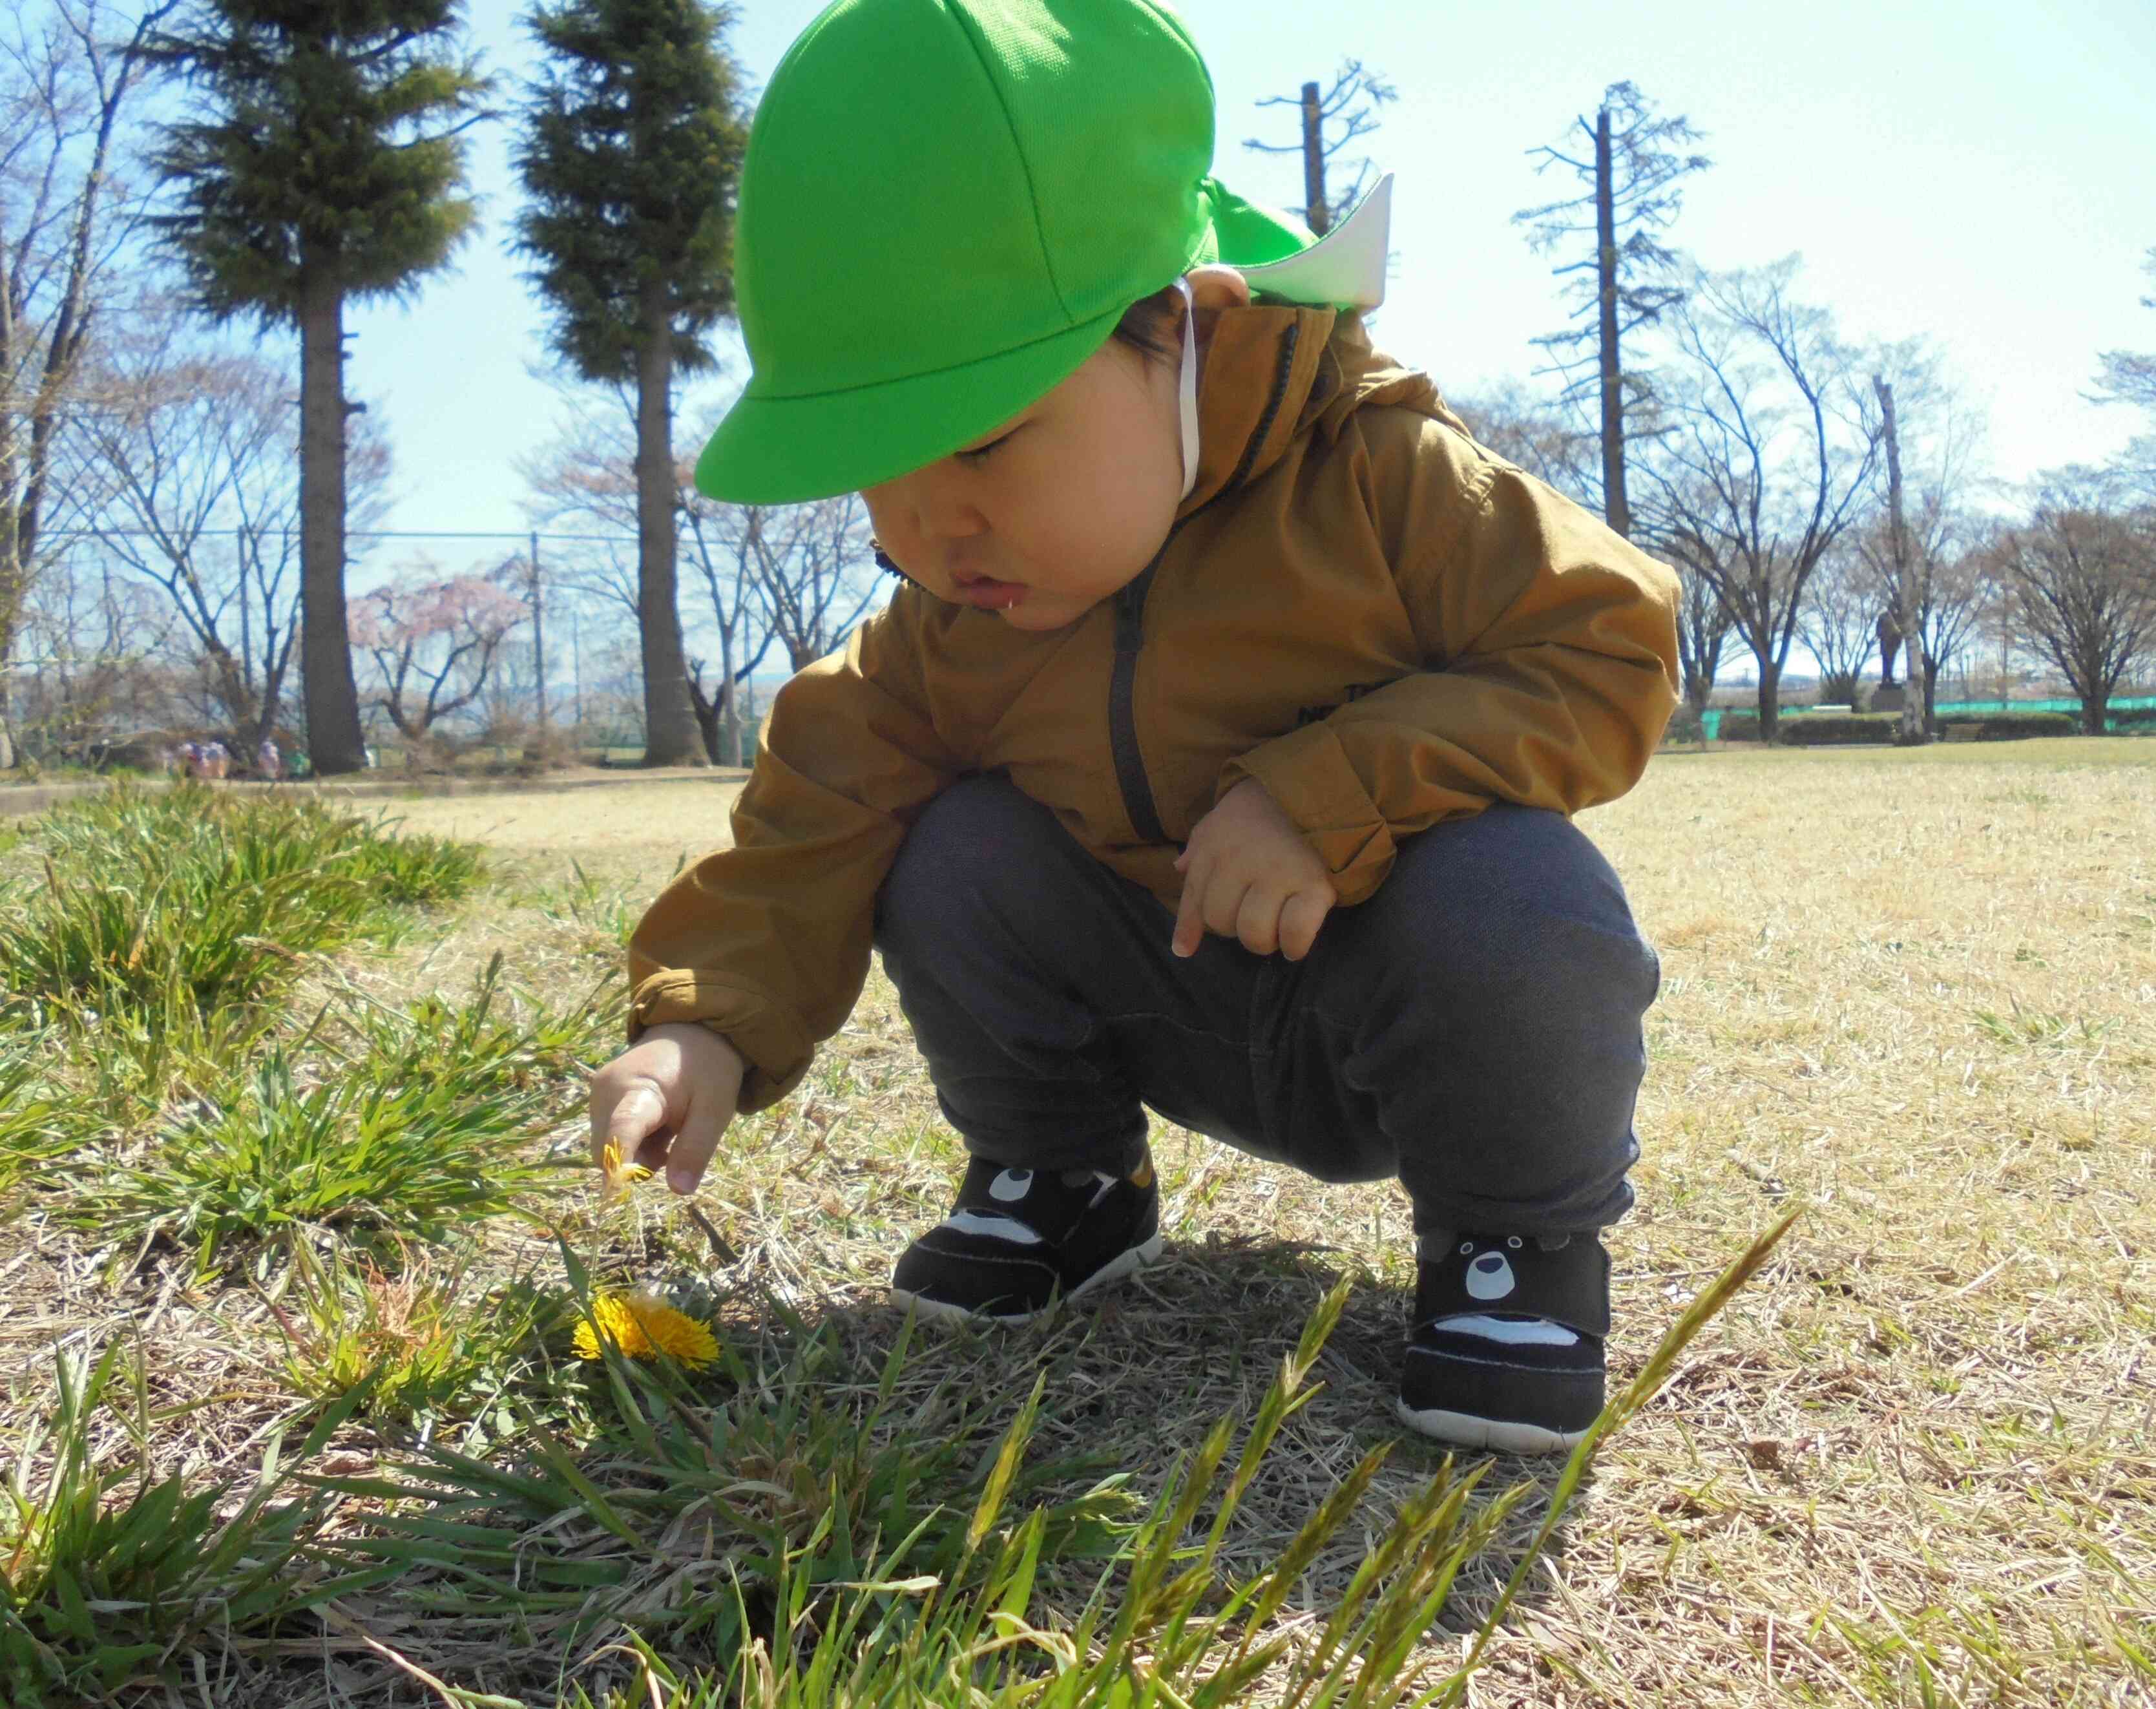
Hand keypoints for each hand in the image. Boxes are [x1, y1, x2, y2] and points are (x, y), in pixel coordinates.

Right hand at [588, 1023, 746, 1194]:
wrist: (693, 1032)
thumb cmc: (707, 1068)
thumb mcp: (715, 1109)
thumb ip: (696, 1149)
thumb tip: (679, 1190)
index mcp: (638, 1089)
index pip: (622, 1131)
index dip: (620, 1164)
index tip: (618, 1191)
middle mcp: (606, 1091)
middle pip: (608, 1151)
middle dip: (638, 1163)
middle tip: (676, 1142)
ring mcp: (598, 1094)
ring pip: (607, 1149)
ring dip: (638, 1153)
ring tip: (669, 1127)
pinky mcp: (599, 1098)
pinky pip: (610, 1137)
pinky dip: (634, 1142)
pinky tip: (657, 1124)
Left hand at [1172, 778, 1337, 960]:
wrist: (1323, 780)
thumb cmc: (1269, 802)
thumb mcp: (1224, 816)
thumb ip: (1201, 844)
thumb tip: (1178, 869)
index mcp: (1215, 847)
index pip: (1195, 896)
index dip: (1188, 928)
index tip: (1184, 949)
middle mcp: (1239, 862)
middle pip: (1221, 922)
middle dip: (1235, 928)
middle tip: (1255, 916)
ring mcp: (1277, 874)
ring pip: (1253, 932)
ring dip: (1264, 940)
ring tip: (1276, 929)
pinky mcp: (1314, 884)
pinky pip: (1295, 932)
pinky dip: (1294, 945)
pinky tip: (1295, 944)